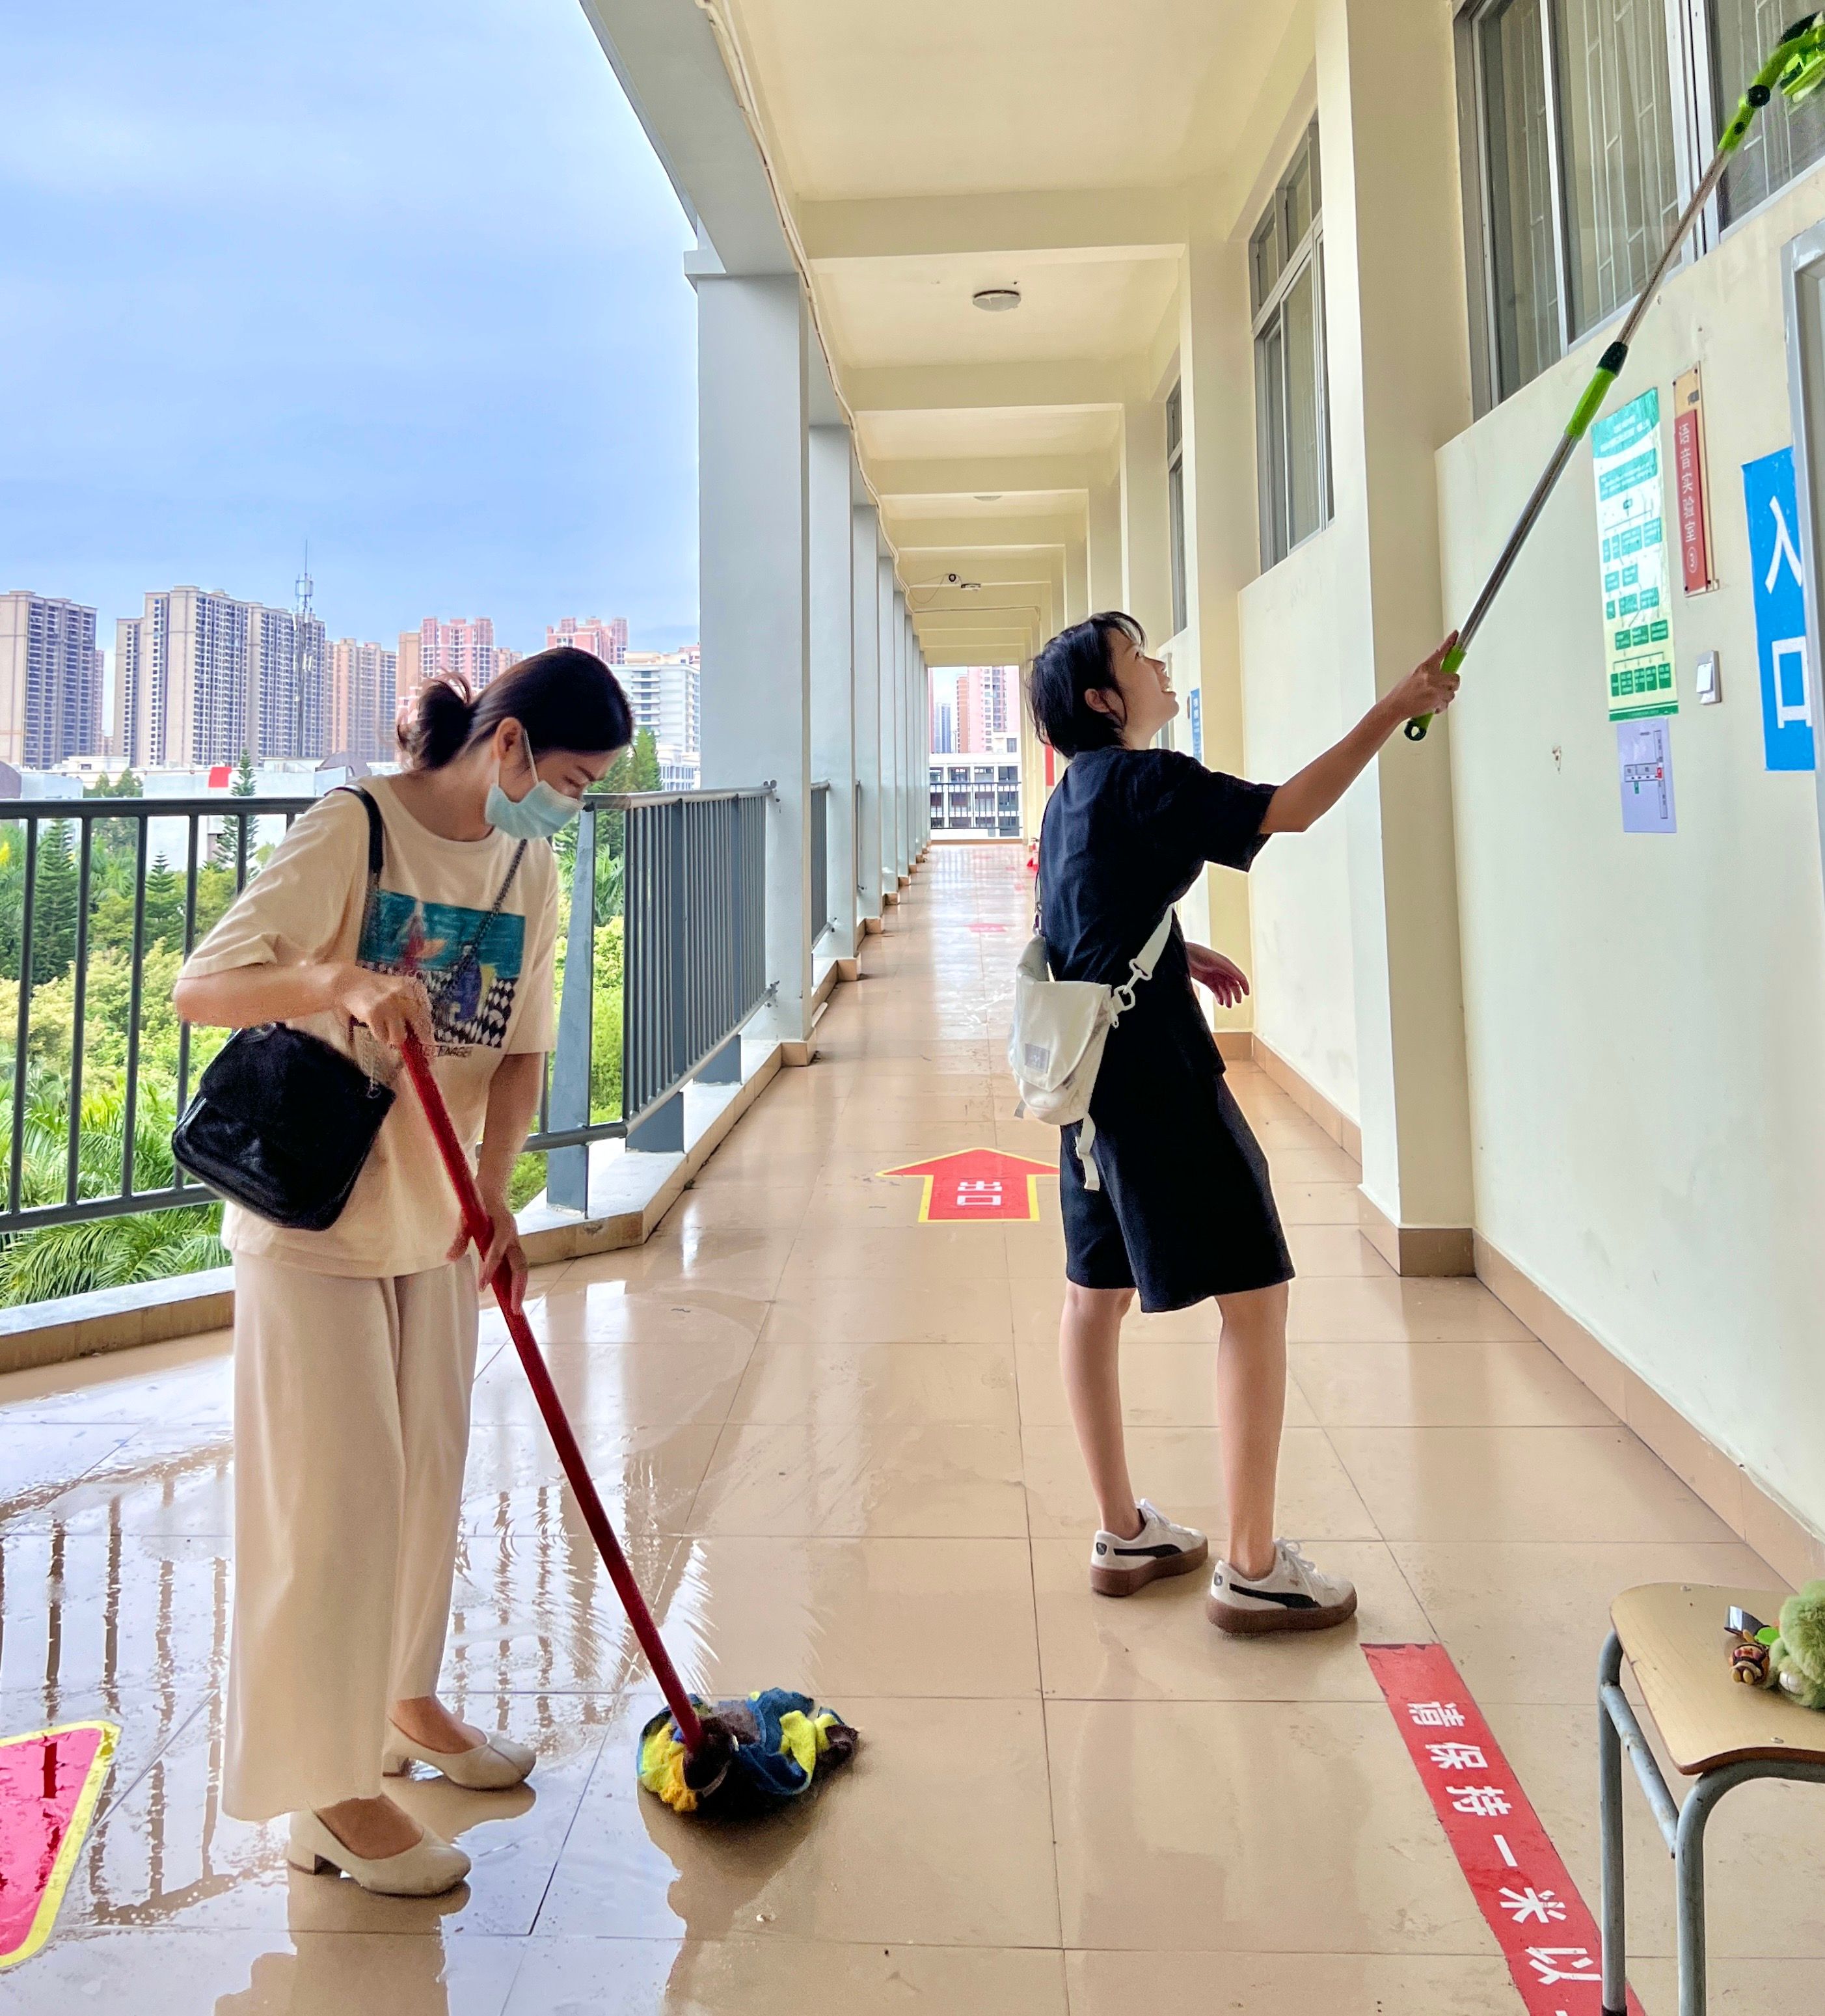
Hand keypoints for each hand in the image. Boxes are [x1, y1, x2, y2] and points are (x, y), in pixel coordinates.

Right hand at [334, 965, 433, 1052]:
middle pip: (419, 1026)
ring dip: (393, 1037)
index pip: (426, 1013)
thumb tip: (425, 1032)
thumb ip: (411, 1006)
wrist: (348, 982)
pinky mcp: (373, 1013)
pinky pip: (382, 1036)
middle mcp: (402, 993)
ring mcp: (388, 1004)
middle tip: (412, 1044)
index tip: (428, 1041)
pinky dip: (379, 1035)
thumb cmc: (375, 989)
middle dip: (417, 1038)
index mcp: (412, 986)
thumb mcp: (397, 990)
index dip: (427, 1030)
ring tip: (386, 1029)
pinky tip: (374, 1025)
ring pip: (400, 1036)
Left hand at [453, 1188, 526, 1316]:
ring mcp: (515, 1242)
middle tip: (513, 1310)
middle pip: (521, 1266)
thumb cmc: (478, 1202)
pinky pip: (518, 1266)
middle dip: (518, 1288)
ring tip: (514, 1308)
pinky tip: (510, 1296)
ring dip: (520, 1288)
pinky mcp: (514, 1246)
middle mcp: (513, 1237)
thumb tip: (449, 1258)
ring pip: (522, 1267)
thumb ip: (460, 1238)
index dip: (490, 1270)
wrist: (493, 1188)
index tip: (482, 1288)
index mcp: (503, 1227)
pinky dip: (516, 1282)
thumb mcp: (465, 1217)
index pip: (497, 1252)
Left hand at [1186, 942, 1249, 1006]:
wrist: (1183, 955)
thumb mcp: (1216, 961)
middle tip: (1237, 1002)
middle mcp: (1222, 971)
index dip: (1244, 985)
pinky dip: (1219, 997)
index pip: (1239, 977)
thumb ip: (1229, 969)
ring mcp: (1215, 976)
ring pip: (1224, 989)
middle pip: (1232, 985)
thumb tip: (1241, 979)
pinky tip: (1220, 1002)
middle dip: (1235, 994)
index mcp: (1227, 964)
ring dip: (1227, 997)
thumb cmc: (1200, 953)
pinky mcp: (1207, 981)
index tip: (1247, 994)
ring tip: (1228, 1005)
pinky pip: (1216, 991)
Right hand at [1386, 630, 1461, 726]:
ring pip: (1451, 693)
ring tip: (1433, 699)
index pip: (1440, 651)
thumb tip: (1438, 674)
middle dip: (1451, 685)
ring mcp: (1434, 688)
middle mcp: (1431, 675)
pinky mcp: (1436, 700)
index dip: (1450, 642)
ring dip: (1444, 697)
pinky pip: (1446, 703)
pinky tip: (1432, 706)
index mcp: (1424, 667)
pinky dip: (1440, 707)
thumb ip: (1428, 672)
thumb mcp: (1412, 676)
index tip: (1455, 634)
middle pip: (1455, 678)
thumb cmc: (1401, 694)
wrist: (1394, 707)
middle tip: (1444, 688)